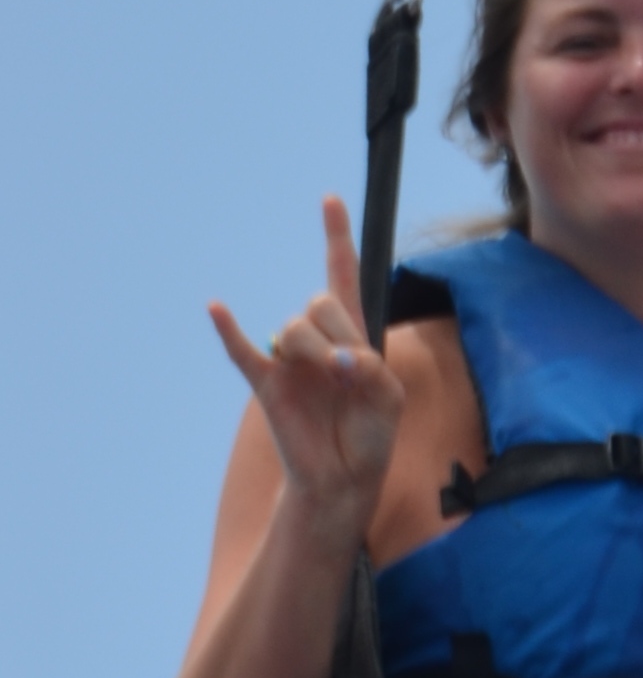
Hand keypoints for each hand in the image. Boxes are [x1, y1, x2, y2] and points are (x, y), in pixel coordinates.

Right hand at [209, 195, 404, 537]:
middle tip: (351, 368)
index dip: (337, 238)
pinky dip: (230, 330)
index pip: (343, 277)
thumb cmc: (372, 435)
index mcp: (351, 336)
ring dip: (316, 348)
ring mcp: (290, 360)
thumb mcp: (391, 399)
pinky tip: (218, 308)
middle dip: (339, 330)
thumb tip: (338, 358)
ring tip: (334, 378)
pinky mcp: (267, 385)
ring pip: (294, 327)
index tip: (331, 199)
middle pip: (319, 302)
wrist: (344, 478)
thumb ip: (372, 368)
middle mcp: (317, 340)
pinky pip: (243, 350)